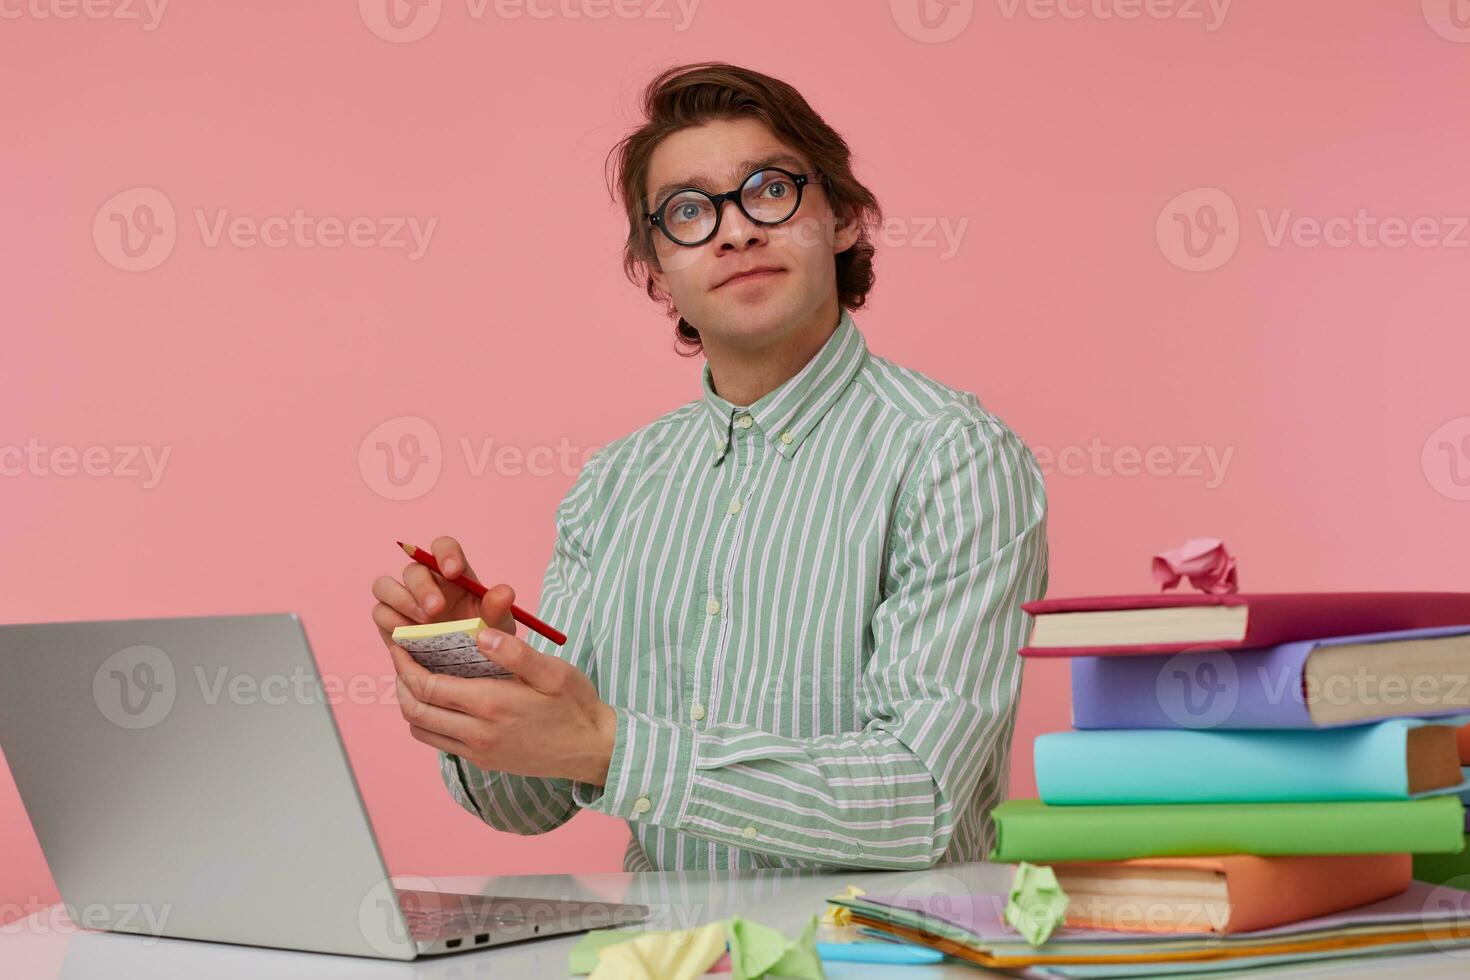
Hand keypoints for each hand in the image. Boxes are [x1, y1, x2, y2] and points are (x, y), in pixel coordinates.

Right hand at [370, 535, 515, 647]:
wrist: (465, 670)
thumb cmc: (483, 639)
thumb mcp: (498, 626)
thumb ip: (499, 608)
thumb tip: (504, 591)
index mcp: (453, 573)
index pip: (443, 547)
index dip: (445, 553)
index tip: (453, 572)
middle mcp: (426, 582)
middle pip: (413, 568)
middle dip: (423, 587)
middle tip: (437, 610)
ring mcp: (404, 600)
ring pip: (384, 584)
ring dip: (401, 601)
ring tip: (423, 624)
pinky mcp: (389, 621)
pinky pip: (379, 612)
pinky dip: (391, 621)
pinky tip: (409, 635)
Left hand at [387, 627, 616, 785]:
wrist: (592, 750)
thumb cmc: (576, 706)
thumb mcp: (554, 672)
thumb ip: (515, 653)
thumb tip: (480, 636)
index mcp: (491, 704)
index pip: (427, 686)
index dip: (405, 665)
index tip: (399, 645)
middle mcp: (477, 733)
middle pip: (415, 710)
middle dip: (400, 682)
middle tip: (401, 659)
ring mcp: (478, 751)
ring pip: (421, 731)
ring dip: (410, 704)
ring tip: (415, 679)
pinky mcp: (483, 762)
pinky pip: (439, 744)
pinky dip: (427, 722)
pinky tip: (439, 702)